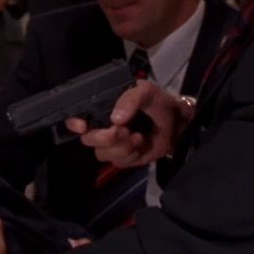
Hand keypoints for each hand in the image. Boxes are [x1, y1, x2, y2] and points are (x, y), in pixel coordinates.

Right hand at [65, 81, 193, 166]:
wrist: (178, 122)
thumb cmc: (157, 102)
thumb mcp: (146, 91)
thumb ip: (130, 99)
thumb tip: (115, 118)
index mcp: (101, 109)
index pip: (78, 118)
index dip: (75, 123)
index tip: (83, 126)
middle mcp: (102, 127)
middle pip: (89, 140)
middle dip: (104, 138)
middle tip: (123, 130)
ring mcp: (113, 145)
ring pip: (103, 154)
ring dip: (121, 147)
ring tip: (137, 136)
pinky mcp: (125, 158)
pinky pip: (119, 162)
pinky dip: (131, 155)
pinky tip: (141, 143)